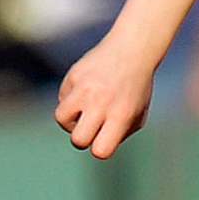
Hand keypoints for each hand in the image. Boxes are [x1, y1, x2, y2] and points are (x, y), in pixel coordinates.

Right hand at [52, 40, 151, 157]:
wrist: (132, 49)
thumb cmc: (136, 88)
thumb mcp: (137, 114)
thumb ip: (118, 135)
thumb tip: (93, 146)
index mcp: (121, 115)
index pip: (101, 150)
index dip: (99, 149)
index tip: (104, 138)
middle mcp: (101, 102)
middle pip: (78, 140)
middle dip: (81, 138)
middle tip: (91, 125)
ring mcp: (85, 88)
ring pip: (61, 118)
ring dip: (70, 119)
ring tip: (82, 109)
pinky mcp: (74, 75)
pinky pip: (63, 97)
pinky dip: (70, 98)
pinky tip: (85, 89)